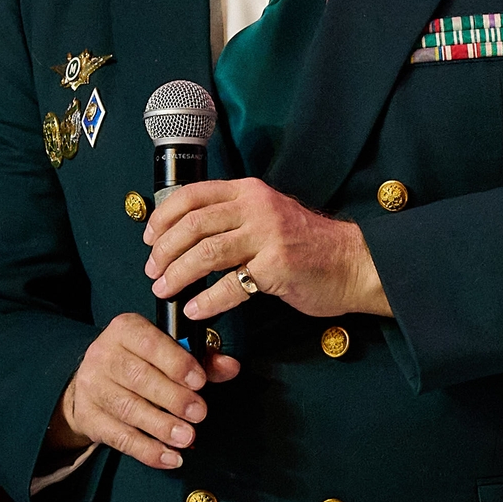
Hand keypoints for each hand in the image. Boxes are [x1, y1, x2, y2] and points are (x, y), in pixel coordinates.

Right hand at [48, 312, 242, 469]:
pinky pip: (119, 437)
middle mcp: (103, 354)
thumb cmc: (139, 362)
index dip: (175, 362)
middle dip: (173, 398)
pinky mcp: (89, 417)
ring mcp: (92, 387)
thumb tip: (231, 367)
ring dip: (161, 426)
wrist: (92, 382)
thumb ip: (200, 359)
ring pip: (128, 408)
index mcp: (125, 330)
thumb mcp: (166, 351)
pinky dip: (147, 450)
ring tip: (187, 437)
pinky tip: (170, 457)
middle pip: (138, 377)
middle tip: (199, 414)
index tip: (199, 382)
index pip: (149, 342)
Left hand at [143, 178, 390, 319]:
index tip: (149, 239)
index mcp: (248, 192)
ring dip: (177, 274)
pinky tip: (195, 309)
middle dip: (164, 250)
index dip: (163, 217)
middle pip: (193, 224)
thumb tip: (184, 235)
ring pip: (206, 252)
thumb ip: (233, 218)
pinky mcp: (278, 266)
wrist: (353, 263)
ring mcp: (268, 235)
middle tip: (152, 270)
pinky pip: (231, 285)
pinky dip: (207, 300)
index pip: (192, 195)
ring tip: (164, 290)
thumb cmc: (307, 245)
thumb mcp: (267, 216)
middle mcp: (256, 207)